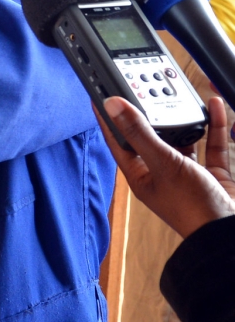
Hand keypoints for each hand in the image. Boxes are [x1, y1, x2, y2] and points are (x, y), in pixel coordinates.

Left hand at [96, 96, 234, 238]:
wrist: (227, 233)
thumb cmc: (193, 207)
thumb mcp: (163, 163)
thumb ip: (139, 132)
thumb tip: (113, 106)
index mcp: (140, 175)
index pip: (117, 140)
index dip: (108, 118)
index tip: (99, 95)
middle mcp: (161, 174)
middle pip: (150, 137)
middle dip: (150, 114)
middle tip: (143, 88)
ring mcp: (187, 174)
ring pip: (181, 139)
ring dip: (182, 119)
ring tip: (178, 95)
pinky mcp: (211, 174)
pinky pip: (211, 144)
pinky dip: (212, 125)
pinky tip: (211, 107)